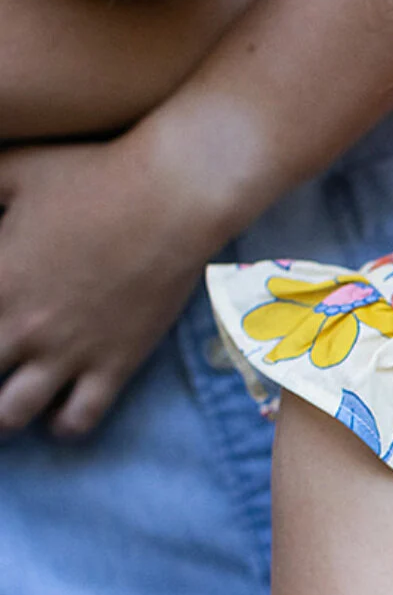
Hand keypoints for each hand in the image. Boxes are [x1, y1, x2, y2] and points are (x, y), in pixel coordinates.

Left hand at [0, 137, 216, 434]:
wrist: (173, 196)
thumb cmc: (94, 174)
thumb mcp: (14, 169)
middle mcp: (22, 327)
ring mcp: (69, 352)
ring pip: (11, 415)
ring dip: (3, 415)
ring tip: (6, 403)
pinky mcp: (114, 364)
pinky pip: (78, 420)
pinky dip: (61, 424)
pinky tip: (56, 411)